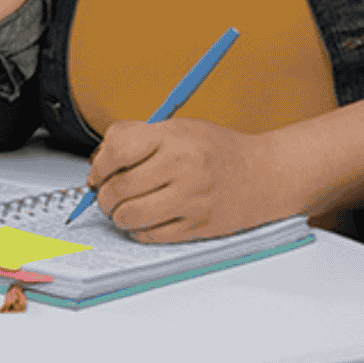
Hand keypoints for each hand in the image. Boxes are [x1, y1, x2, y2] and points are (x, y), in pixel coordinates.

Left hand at [87, 117, 297, 241]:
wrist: (264, 174)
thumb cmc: (220, 151)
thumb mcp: (180, 127)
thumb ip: (137, 135)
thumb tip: (99, 160)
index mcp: (176, 138)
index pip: (117, 151)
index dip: (99, 165)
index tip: (100, 171)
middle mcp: (184, 167)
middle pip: (118, 188)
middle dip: (105, 195)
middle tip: (109, 193)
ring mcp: (191, 199)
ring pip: (128, 216)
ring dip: (119, 215)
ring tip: (127, 207)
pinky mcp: (196, 226)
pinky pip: (148, 235)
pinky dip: (139, 229)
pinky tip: (147, 218)